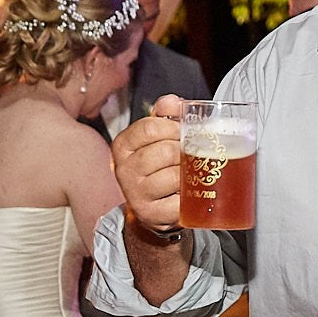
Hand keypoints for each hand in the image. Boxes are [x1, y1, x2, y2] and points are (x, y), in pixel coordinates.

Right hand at [111, 95, 185, 232]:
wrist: (153, 206)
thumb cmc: (157, 166)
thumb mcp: (156, 138)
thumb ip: (164, 116)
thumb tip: (173, 101)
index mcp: (122, 146)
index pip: (149, 128)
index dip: (174, 127)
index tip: (186, 131)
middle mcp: (124, 170)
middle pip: (165, 151)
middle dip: (186, 150)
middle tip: (195, 153)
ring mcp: (136, 194)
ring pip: (174, 176)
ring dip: (191, 173)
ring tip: (194, 172)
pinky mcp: (152, 215)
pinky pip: (180, 201)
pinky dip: (191, 196)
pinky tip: (191, 192)